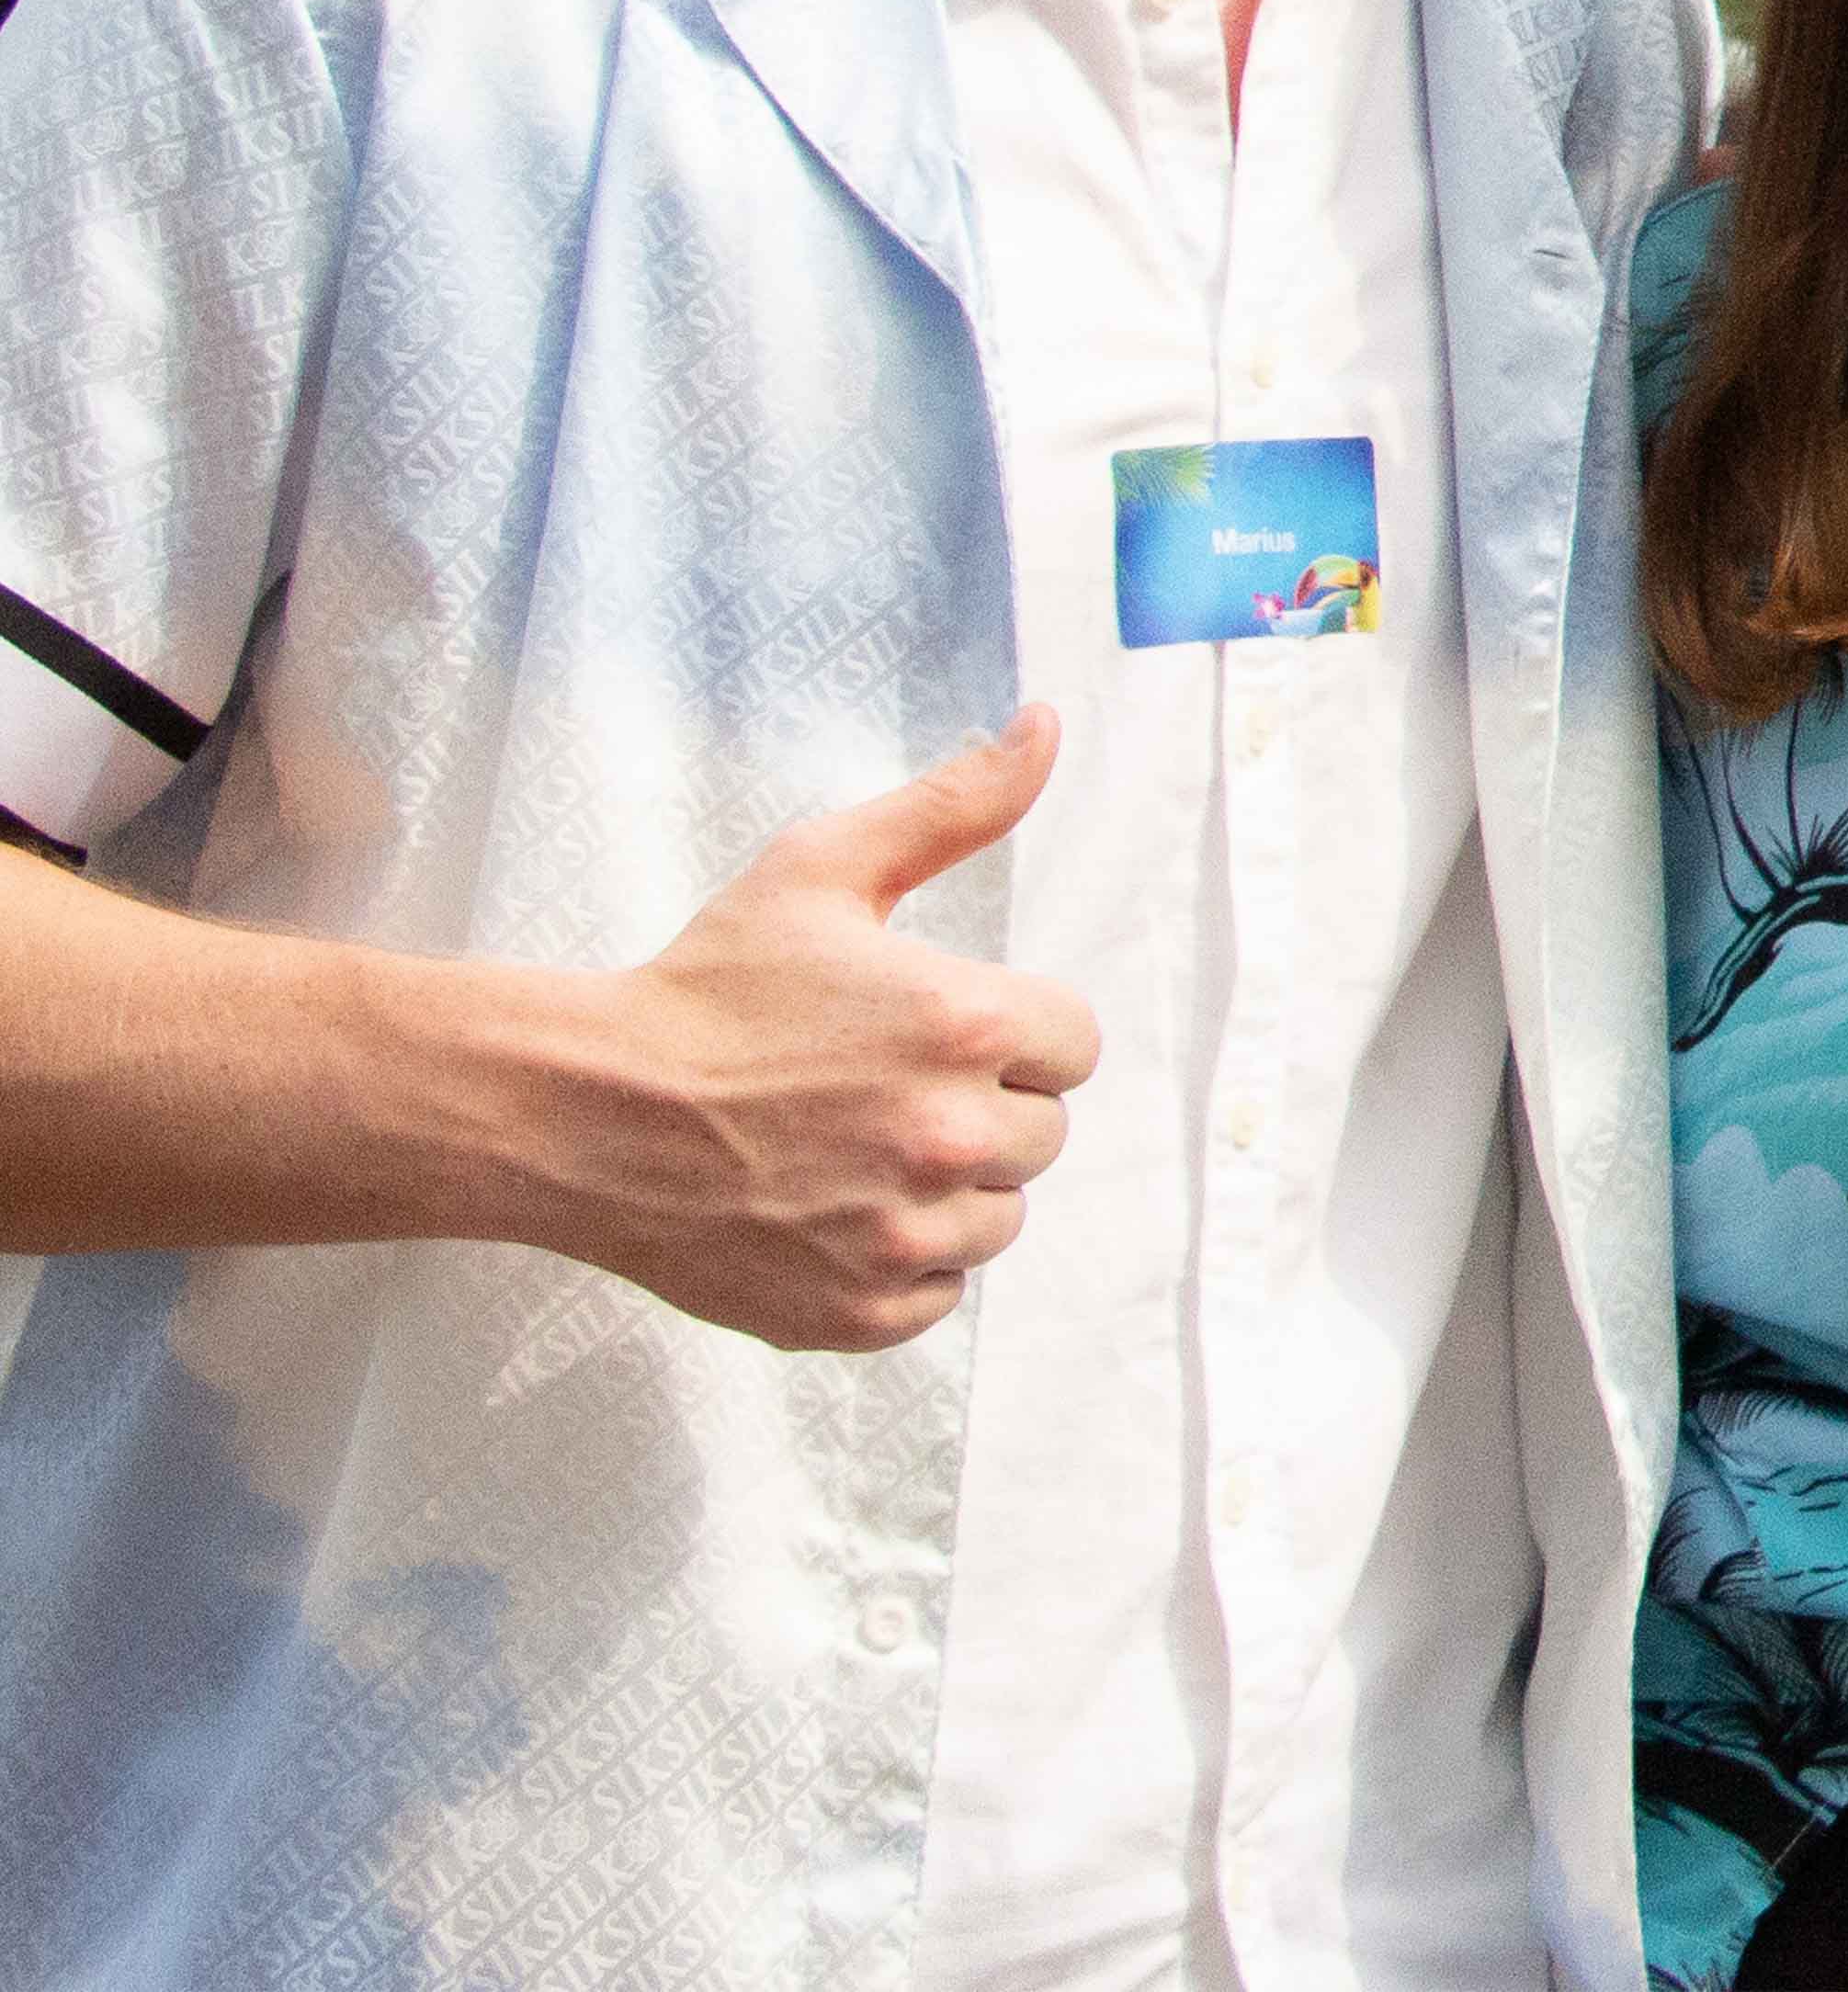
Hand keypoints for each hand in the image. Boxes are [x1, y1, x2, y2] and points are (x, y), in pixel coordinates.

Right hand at [531, 709, 1100, 1352]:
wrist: (583, 1111)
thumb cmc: (704, 987)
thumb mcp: (824, 870)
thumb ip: (954, 804)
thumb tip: (1045, 727)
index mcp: (965, 1027)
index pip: (1073, 1045)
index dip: (1012, 1034)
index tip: (940, 1032)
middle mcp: (949, 1135)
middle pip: (1039, 1133)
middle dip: (980, 1107)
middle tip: (878, 1088)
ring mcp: (903, 1234)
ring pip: (998, 1218)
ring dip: (948, 1188)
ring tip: (852, 1148)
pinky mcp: (857, 1310)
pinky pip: (938, 1293)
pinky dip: (900, 1263)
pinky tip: (833, 1213)